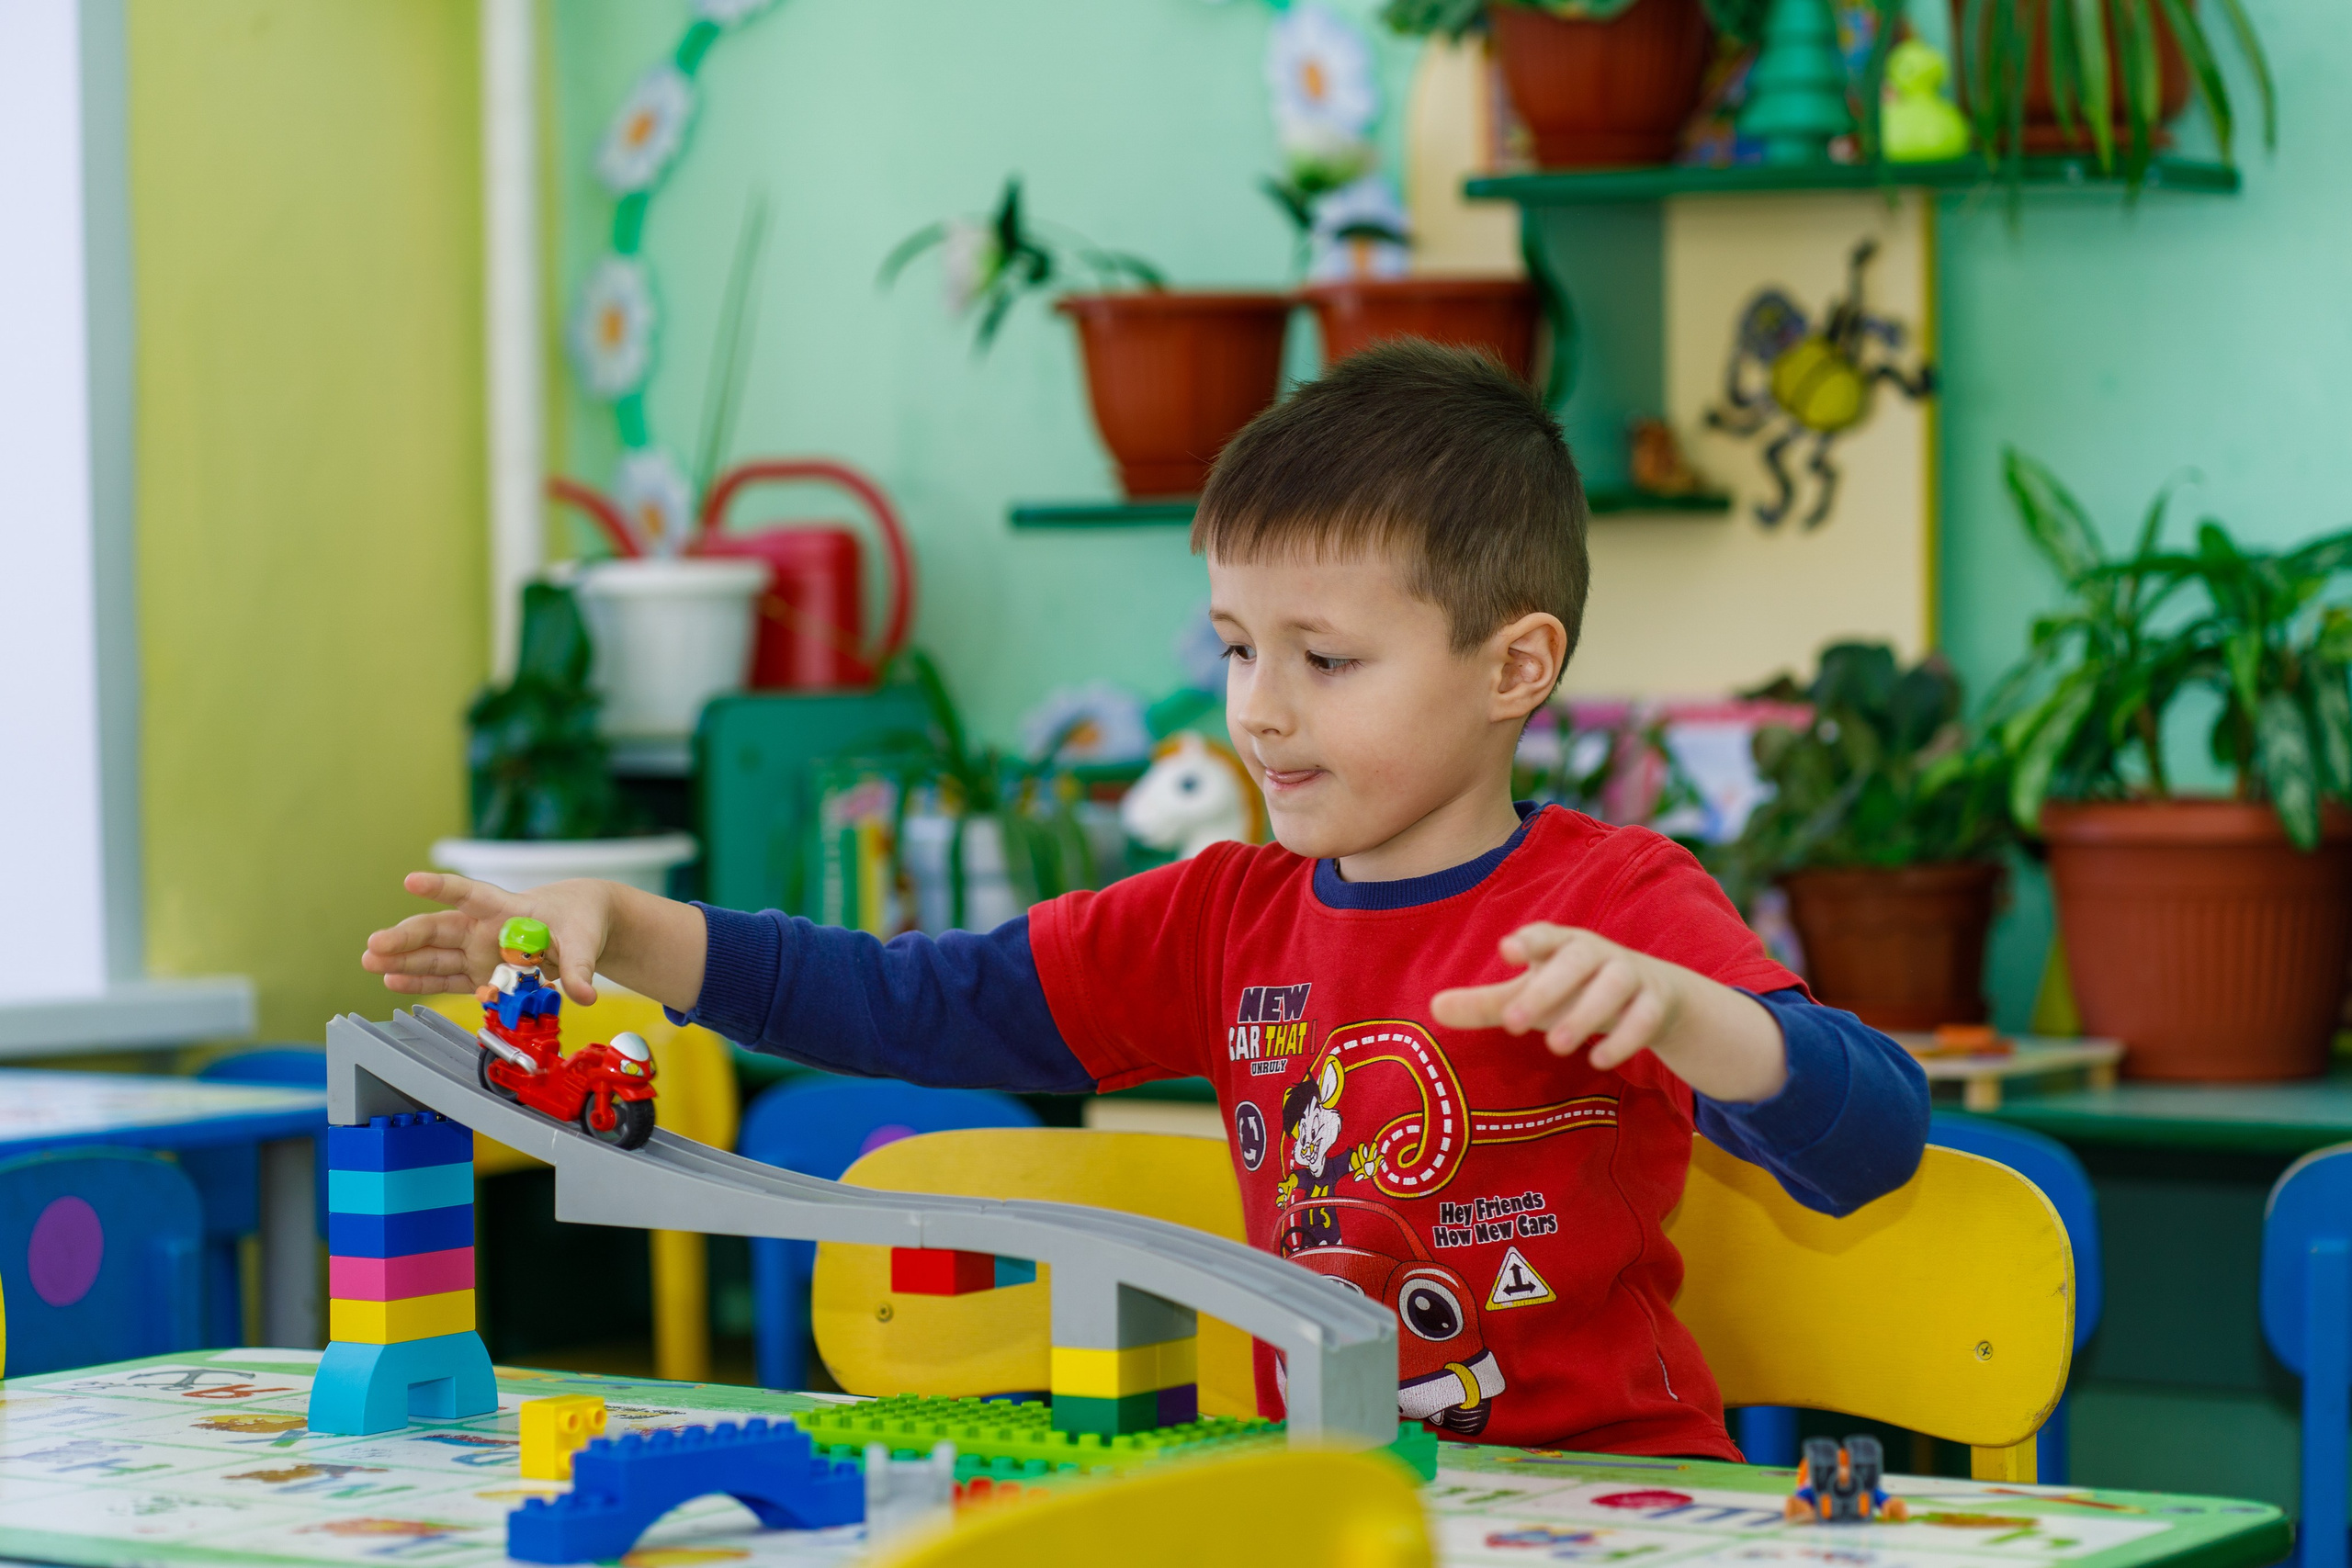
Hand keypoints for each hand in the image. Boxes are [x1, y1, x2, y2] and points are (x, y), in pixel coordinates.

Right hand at [362, 873, 616, 1006]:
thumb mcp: (583, 940)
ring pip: (435, 954)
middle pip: (440, 928)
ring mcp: (479, 951)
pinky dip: (421, 982)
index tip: (411, 881)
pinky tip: (392, 981)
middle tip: (374, 944)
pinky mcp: (481, 972)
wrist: (581, 926)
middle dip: (405, 936)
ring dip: (403, 960)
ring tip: (370, 962)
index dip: (441, 887)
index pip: (469, 893)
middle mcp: (484, 928)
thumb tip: (584, 994)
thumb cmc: (577, 920)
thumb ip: (579, 966)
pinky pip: (447, 978)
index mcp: (506, 908)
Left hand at [1431, 924, 1684, 1069]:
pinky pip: (1645, 1017)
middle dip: (1546, 989)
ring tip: (1556, 1045)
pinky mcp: (1655, 1003)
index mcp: (1561, 944)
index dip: (1527, 941)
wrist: (1653, 996)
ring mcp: (1629, 975)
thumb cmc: (1575, 990)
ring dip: (1585, 1014)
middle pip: (1575, 961)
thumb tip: (1433, 1008)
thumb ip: (1487, 1004)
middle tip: (1512, 1023)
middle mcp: (1596, 954)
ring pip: (1613, 986)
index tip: (1506, 950)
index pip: (1544, 935)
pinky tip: (1600, 1061)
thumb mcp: (1532, 995)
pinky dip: (1625, 1039)